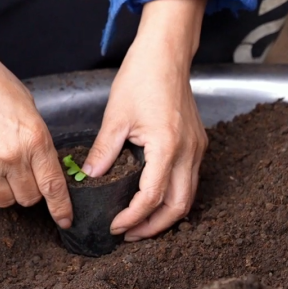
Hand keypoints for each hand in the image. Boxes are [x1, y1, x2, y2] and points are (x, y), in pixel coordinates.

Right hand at [0, 45, 72, 226]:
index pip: (54, 185)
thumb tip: (40, 161)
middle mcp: (13, 158)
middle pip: (28, 198)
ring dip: (4, 190)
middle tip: (20, 174)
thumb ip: (36, 137)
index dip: (61, 208)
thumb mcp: (26, 105)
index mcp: (35, 139)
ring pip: (3, 201)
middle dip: (28, 191)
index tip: (64, 220)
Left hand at [83, 0, 208, 240]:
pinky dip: (174, 196)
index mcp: (167, 146)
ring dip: (166, 215)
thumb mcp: (116, 116)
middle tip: (130, 235)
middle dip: (155, 227)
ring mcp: (197, 148)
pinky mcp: (197, 142)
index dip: (133, 217)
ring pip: (189, 196)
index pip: (152, 197)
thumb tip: (90, 176)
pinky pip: (190, 180)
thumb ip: (103, 151)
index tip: (115, 226)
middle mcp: (188, 151)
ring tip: (140, 223)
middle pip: (179, 207)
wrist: (166, 53)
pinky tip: (154, 198)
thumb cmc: (142, 77)